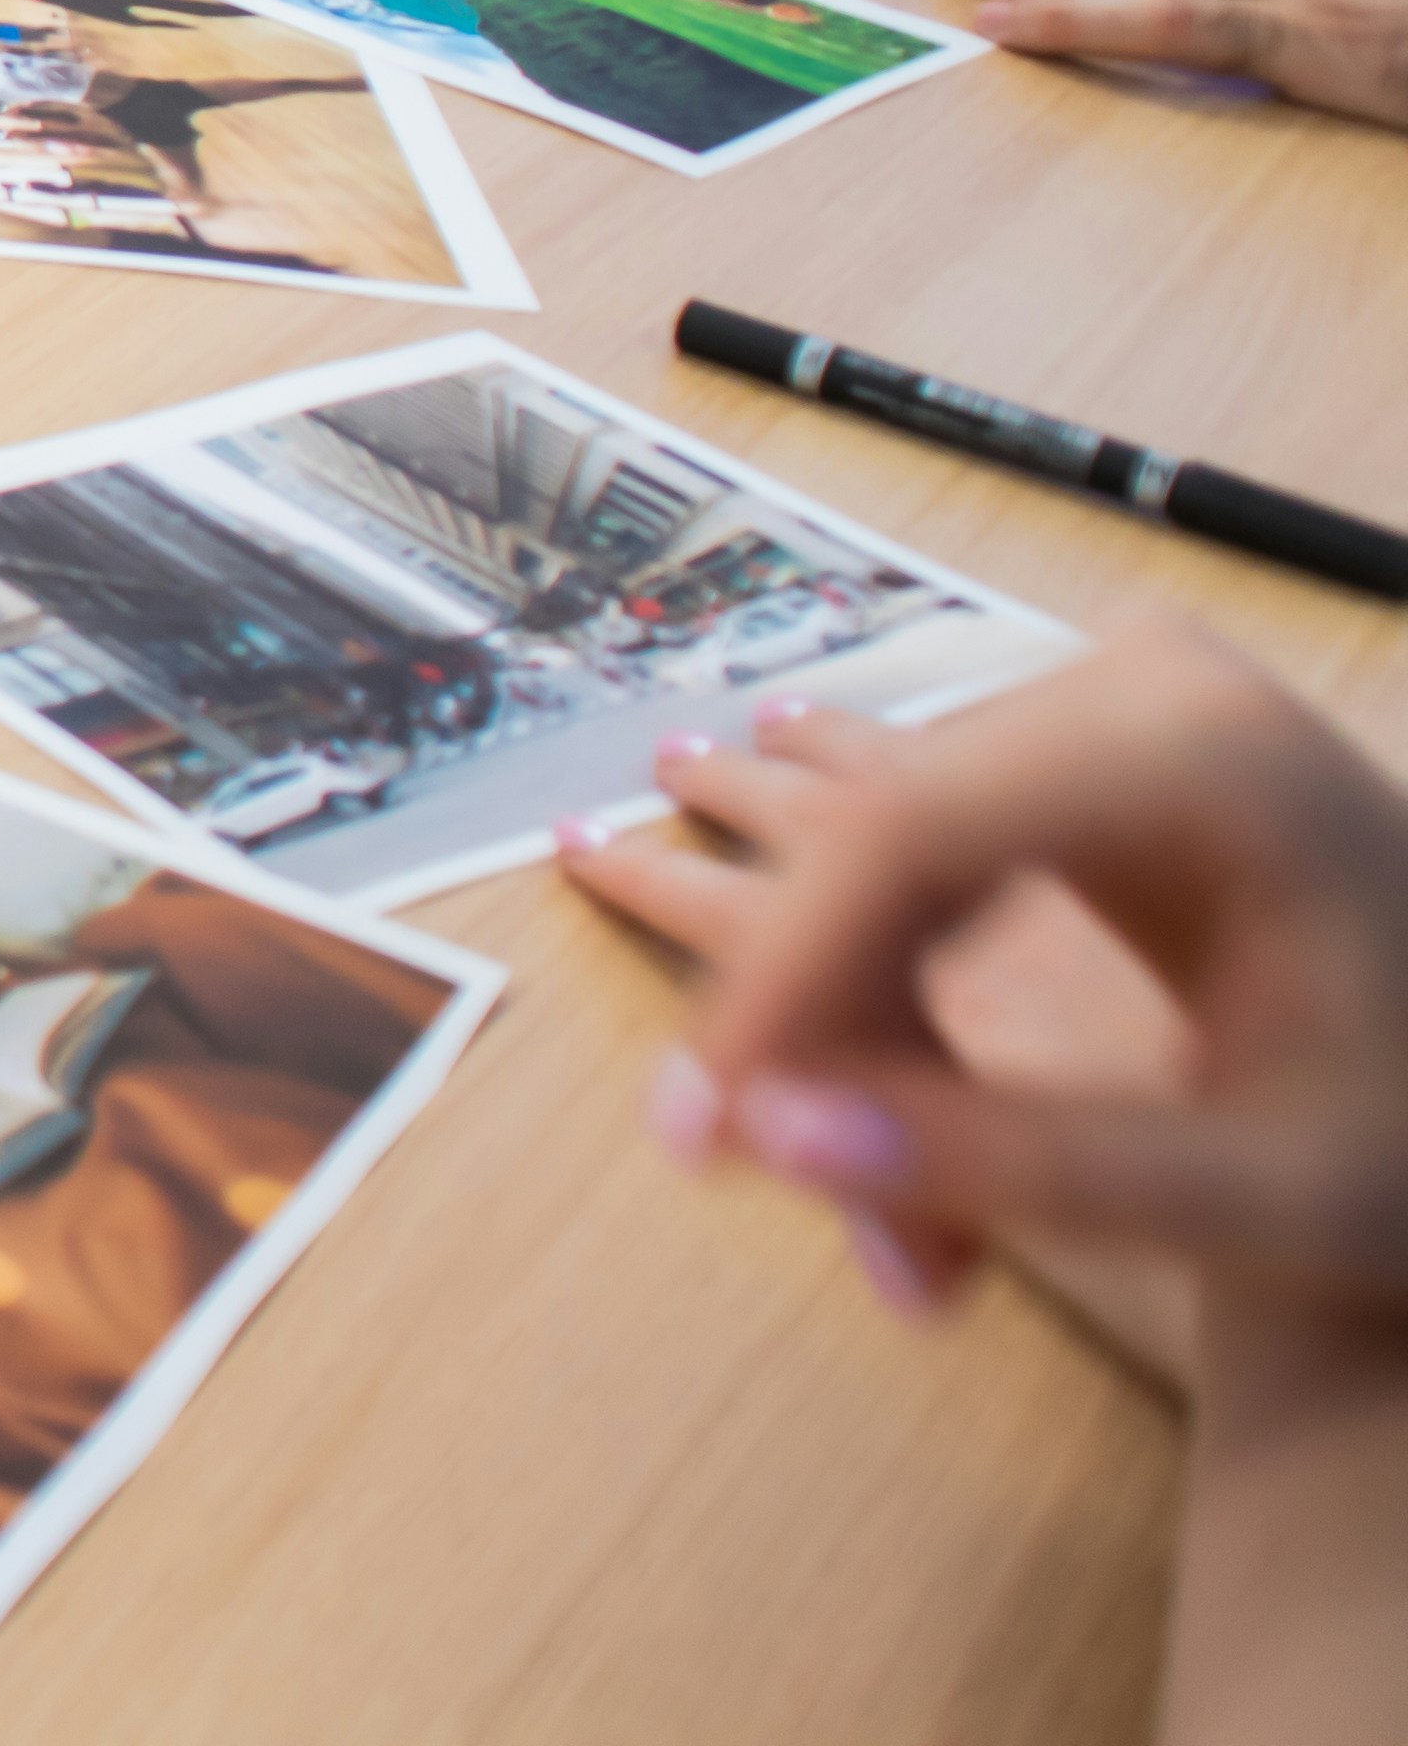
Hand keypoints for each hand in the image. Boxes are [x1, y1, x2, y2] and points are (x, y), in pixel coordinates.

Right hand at [569, 704, 1209, 1383]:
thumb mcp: (1267, 1193)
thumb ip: (1013, 1165)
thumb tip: (761, 1140)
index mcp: (1197, 761)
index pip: (911, 840)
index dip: (782, 981)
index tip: (707, 1128)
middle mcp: (1140, 696)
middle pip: (891, 846)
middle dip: (818, 1023)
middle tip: (746, 1172)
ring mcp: (1119, 705)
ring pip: (892, 836)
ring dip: (833, 988)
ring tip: (622, 887)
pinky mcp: (1103, 745)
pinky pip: (935, 821)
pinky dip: (876, 934)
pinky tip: (715, 774)